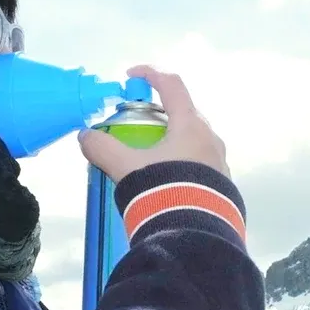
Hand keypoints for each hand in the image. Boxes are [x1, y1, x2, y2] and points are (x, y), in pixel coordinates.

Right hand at [78, 65, 229, 181]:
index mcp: (190, 125)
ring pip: (194, 142)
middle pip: (184, 113)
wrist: (194, 234)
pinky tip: (167, 184)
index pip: (172, 85)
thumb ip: (102, 148)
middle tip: (138, 126)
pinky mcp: (223, 187)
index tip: (131, 76)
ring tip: (150, 161)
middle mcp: (210, 139)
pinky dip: (182, 166)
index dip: (150, 74)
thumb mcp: (124, 167)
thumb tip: (85, 137)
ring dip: (172, 143)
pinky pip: (200, 166)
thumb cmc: (162, 189)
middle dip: (160, 115)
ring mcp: (221, 163)